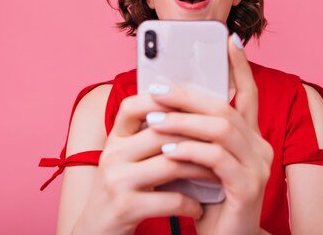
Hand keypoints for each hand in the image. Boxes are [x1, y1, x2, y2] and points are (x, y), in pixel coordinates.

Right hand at [75, 93, 213, 234]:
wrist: (97, 232)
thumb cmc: (123, 192)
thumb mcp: (129, 159)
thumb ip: (150, 138)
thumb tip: (192, 112)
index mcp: (115, 138)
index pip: (134, 106)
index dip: (164, 101)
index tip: (196, 108)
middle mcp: (112, 154)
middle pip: (162, 132)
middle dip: (198, 138)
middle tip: (225, 143)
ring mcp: (116, 180)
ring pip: (171, 163)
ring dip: (201, 169)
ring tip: (219, 174)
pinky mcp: (125, 207)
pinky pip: (170, 199)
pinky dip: (191, 204)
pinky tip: (200, 208)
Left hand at [146, 34, 273, 234]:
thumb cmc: (210, 199)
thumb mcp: (202, 162)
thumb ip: (196, 135)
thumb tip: (166, 104)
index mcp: (250, 137)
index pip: (248, 94)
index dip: (240, 66)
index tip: (229, 40)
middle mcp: (260, 147)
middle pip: (226, 107)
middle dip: (189, 95)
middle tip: (157, 89)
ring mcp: (258, 167)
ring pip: (221, 128)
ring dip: (184, 122)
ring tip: (154, 120)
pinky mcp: (248, 187)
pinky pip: (216, 159)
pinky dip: (190, 151)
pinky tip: (168, 151)